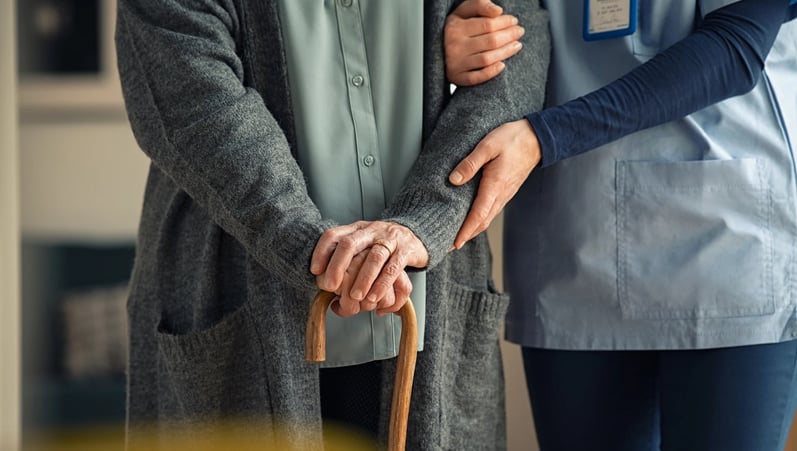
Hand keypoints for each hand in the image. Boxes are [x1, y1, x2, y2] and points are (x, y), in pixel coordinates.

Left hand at [311, 221, 428, 314]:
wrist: (417, 234)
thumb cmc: (384, 246)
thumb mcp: (363, 245)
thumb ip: (347, 261)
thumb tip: (327, 287)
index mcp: (357, 229)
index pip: (333, 235)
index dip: (321, 252)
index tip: (315, 270)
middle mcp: (371, 230)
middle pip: (350, 244)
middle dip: (337, 266)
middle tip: (330, 286)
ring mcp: (390, 239)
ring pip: (374, 257)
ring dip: (363, 279)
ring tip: (355, 297)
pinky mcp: (406, 250)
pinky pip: (394, 267)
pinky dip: (382, 284)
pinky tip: (375, 297)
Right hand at [445, 0, 525, 85]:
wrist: (437, 50)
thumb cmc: (455, 29)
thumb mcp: (463, 11)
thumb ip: (479, 4)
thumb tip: (498, 11)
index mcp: (455, 27)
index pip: (487, 24)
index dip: (505, 22)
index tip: (514, 21)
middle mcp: (454, 45)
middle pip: (490, 41)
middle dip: (509, 35)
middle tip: (519, 32)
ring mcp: (455, 63)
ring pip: (487, 58)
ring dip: (506, 52)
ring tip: (517, 45)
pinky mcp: (457, 77)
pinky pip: (476, 78)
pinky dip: (491, 72)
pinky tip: (502, 65)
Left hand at [449, 119, 540, 248]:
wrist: (537, 138)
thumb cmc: (513, 139)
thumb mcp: (488, 146)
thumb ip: (470, 163)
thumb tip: (454, 180)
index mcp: (495, 186)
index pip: (478, 216)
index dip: (465, 231)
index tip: (454, 244)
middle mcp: (501, 195)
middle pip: (482, 222)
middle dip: (466, 236)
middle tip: (449, 246)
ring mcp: (505, 194)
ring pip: (487, 218)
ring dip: (473, 230)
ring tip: (458, 236)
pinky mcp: (506, 191)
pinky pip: (491, 211)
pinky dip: (480, 220)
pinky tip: (472, 219)